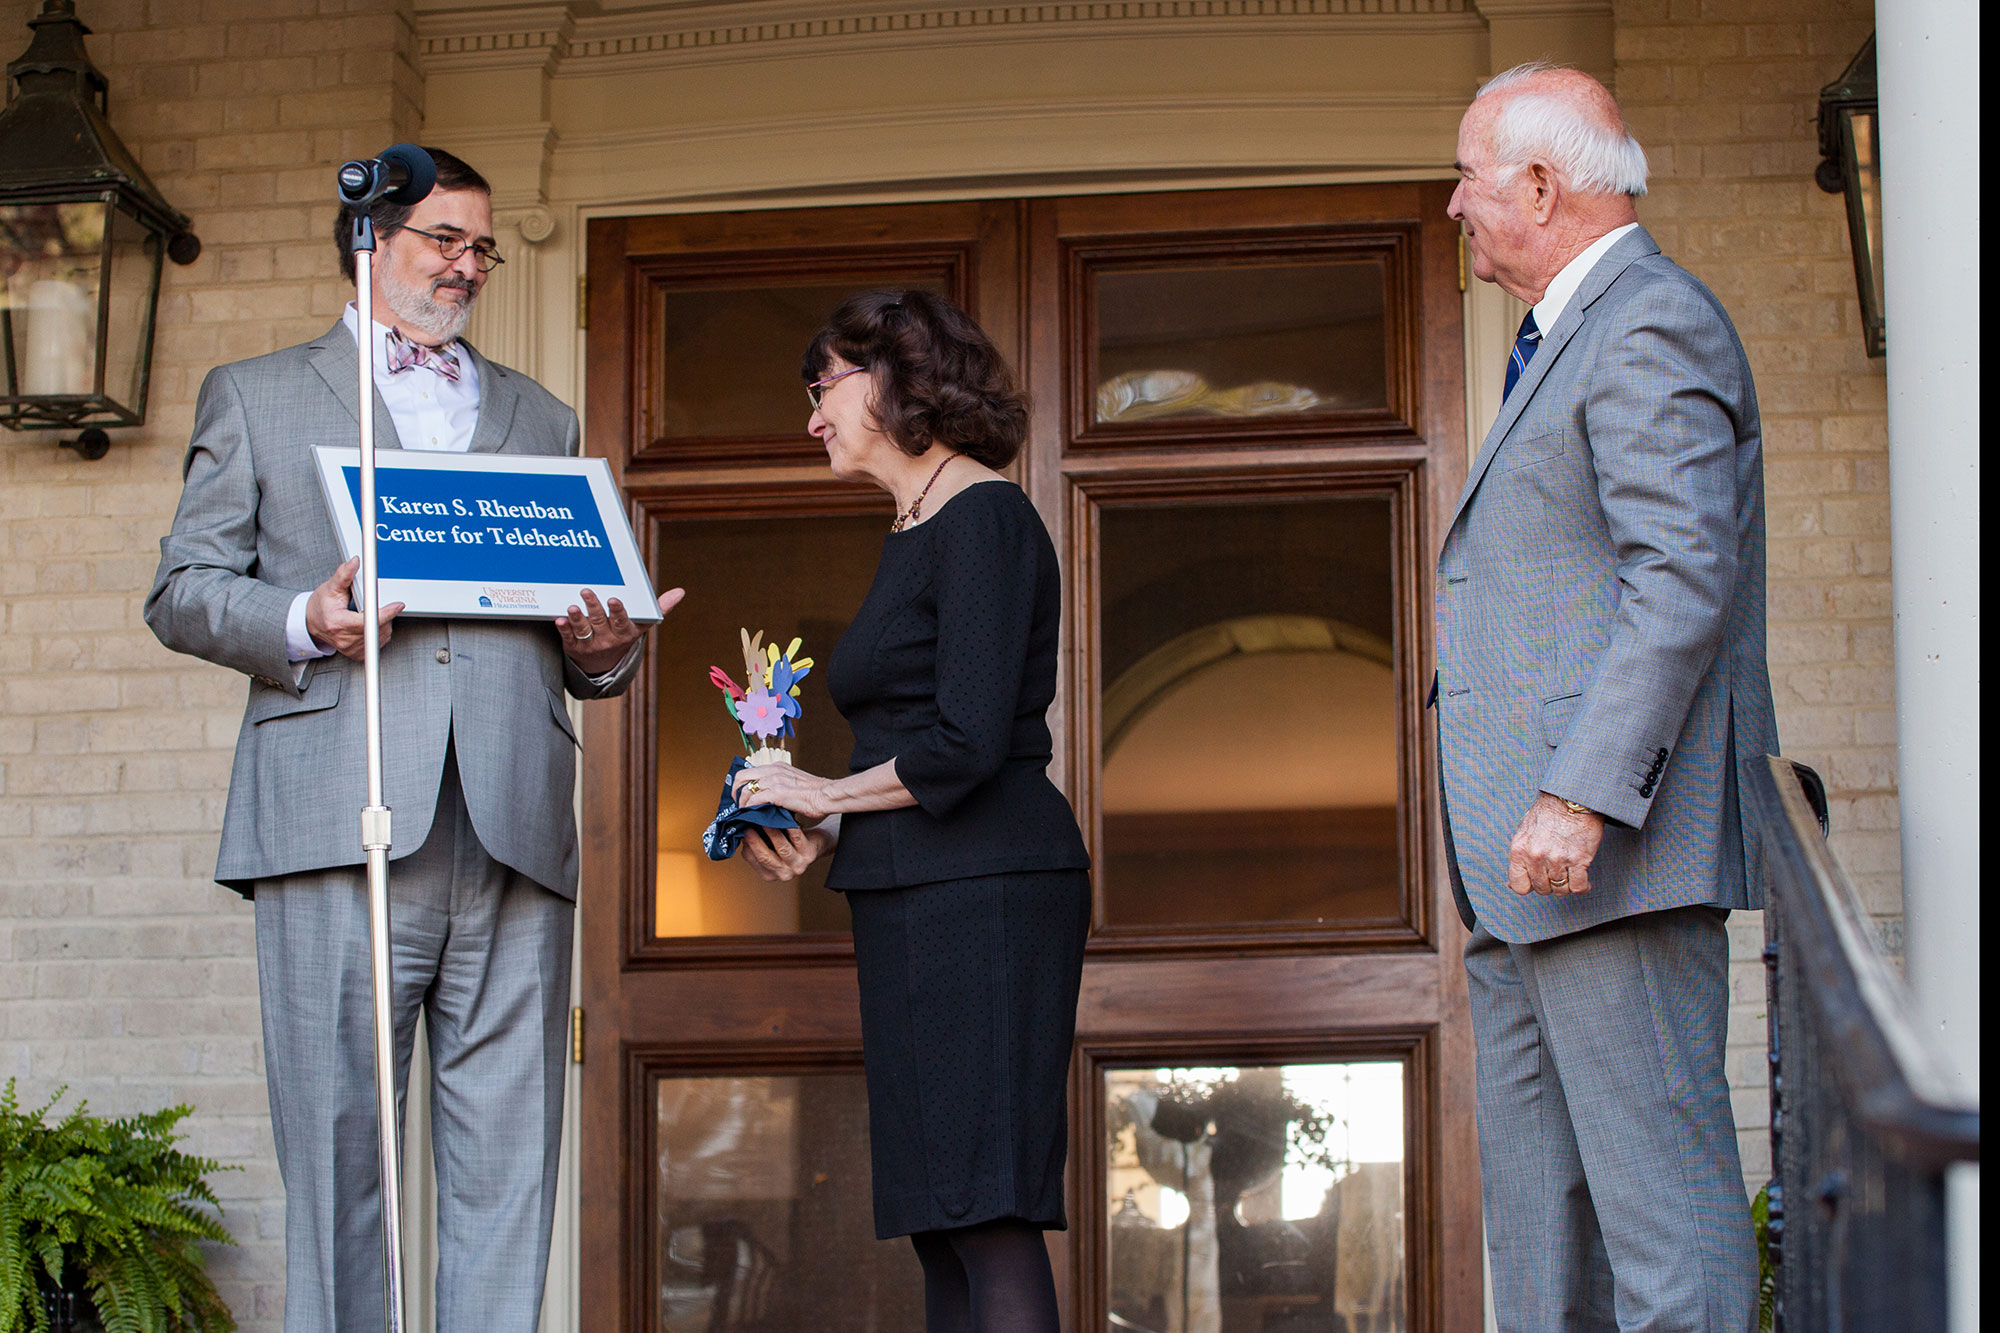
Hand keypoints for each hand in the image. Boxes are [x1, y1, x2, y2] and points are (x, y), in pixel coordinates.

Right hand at [306, 557, 403, 661]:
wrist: (311, 623)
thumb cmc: (321, 606)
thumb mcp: (330, 588)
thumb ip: (344, 575)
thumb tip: (355, 562)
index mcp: (338, 623)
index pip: (367, 621)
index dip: (385, 613)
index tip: (398, 605)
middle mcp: (345, 639)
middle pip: (377, 627)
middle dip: (382, 613)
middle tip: (371, 604)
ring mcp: (351, 649)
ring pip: (381, 635)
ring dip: (382, 622)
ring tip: (367, 613)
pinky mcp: (357, 654)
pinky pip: (378, 642)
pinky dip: (379, 631)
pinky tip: (369, 623)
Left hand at [557, 586, 685, 674]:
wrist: (604, 664)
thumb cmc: (623, 635)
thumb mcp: (642, 625)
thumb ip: (660, 608)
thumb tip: (680, 592)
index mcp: (625, 632)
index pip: (622, 621)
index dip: (618, 612)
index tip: (614, 600)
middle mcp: (608, 639)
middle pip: (600, 621)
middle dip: (594, 606)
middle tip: (587, 591)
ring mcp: (591, 644)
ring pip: (584, 630)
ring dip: (577, 618)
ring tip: (572, 607)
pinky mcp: (574, 646)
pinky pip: (569, 638)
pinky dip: (564, 629)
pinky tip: (559, 620)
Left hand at [732, 763, 835, 821]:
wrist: (828, 795)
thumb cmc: (816, 793)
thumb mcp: (795, 783)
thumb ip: (781, 786)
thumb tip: (769, 799)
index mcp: (777, 767)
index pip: (749, 771)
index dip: (741, 785)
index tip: (741, 797)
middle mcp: (773, 770)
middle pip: (741, 776)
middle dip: (735, 793)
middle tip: (738, 806)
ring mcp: (774, 780)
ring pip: (745, 789)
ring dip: (742, 804)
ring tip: (745, 814)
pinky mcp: (776, 792)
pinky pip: (754, 800)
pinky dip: (750, 809)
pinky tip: (752, 816)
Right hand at [739, 825, 833, 881]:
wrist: (814, 844)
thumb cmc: (788, 843)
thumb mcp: (770, 846)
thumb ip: (756, 841)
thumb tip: (740, 827)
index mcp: (769, 874)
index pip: (752, 859)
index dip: (746, 844)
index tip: (741, 829)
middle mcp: (783, 874)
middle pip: (765, 857)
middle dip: (755, 840)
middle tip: (748, 824)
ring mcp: (798, 866)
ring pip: (782, 848)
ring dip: (772, 832)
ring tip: (765, 819)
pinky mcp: (809, 855)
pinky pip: (797, 839)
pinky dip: (790, 827)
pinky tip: (783, 818)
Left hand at [1507, 792, 1605, 895]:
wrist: (1572, 798)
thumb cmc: (1548, 813)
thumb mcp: (1524, 832)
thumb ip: (1520, 858)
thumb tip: (1511, 884)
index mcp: (1519, 850)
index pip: (1519, 886)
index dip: (1529, 886)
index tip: (1537, 881)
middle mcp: (1536, 857)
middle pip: (1542, 889)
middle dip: (1550, 884)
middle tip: (1556, 872)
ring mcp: (1557, 859)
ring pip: (1561, 890)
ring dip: (1566, 885)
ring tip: (1570, 874)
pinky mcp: (1578, 860)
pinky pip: (1579, 887)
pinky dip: (1583, 887)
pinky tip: (1584, 879)